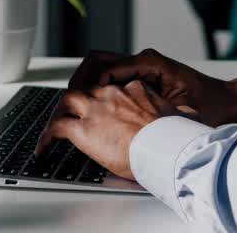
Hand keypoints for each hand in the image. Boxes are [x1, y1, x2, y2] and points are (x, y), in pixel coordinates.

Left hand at [42, 80, 179, 180]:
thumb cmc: (176, 138)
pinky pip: (57, 127)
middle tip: (73, 111)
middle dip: (79, 97)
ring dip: (60, 111)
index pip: (116, 88)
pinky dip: (46, 137)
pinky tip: (43, 148)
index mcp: (136, 89)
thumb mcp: (183, 117)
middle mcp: (112, 94)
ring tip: (54, 125)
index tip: (109, 110)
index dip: (109, 99)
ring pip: (68, 99)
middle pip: (88, 87)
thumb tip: (193, 115)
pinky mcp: (83, 128)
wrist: (166, 147)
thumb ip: (182, 113)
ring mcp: (95, 109)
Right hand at [72, 48, 236, 127]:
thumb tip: (129, 119)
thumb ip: (159, 114)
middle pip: (96, 61)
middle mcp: (143, 61)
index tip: (75, 101)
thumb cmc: (212, 108)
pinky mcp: (141, 76)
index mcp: (150, 63)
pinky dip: (96, 87)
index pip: (106, 66)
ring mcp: (140, 67)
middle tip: (66, 103)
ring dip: (84, 83)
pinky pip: (110, 76)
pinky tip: (91, 106)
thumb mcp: (185, 114)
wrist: (230, 103)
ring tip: (73, 106)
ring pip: (100, 66)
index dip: (86, 84)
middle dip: (78, 80)